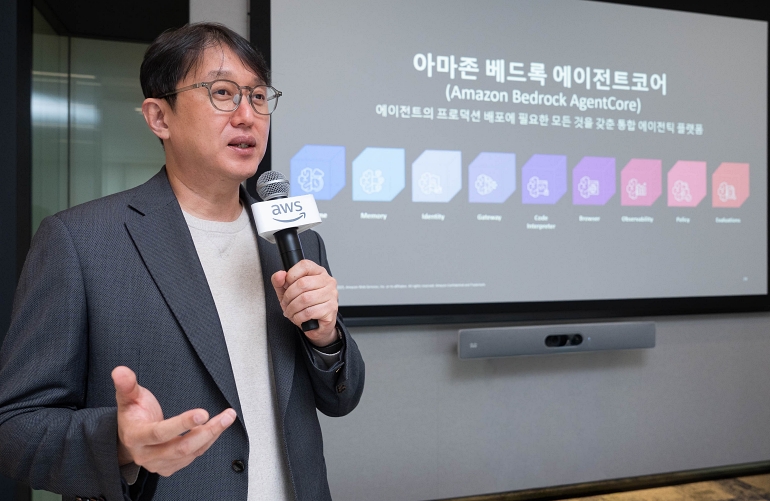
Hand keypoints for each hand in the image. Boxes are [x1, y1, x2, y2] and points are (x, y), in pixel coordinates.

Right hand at [112, 366, 236, 476]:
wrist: (129, 438)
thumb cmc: (133, 414)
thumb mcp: (128, 397)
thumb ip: (126, 385)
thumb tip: (120, 370)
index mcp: (135, 436)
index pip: (160, 433)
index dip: (182, 424)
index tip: (203, 413)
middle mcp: (146, 454)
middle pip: (180, 447)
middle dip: (207, 431)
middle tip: (226, 416)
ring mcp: (158, 464)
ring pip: (191, 452)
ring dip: (212, 435)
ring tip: (227, 417)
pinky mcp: (169, 468)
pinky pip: (193, 456)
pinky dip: (208, 442)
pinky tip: (216, 428)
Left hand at [271, 259, 338, 345]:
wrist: (316, 325)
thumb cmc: (304, 307)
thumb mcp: (288, 292)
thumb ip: (280, 282)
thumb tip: (279, 275)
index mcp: (318, 272)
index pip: (304, 265)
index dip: (291, 275)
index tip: (286, 284)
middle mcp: (327, 281)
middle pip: (302, 283)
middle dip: (289, 296)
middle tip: (286, 303)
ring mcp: (331, 295)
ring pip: (305, 299)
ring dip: (292, 308)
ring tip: (291, 311)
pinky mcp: (330, 309)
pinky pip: (309, 312)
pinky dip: (299, 317)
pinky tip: (299, 317)